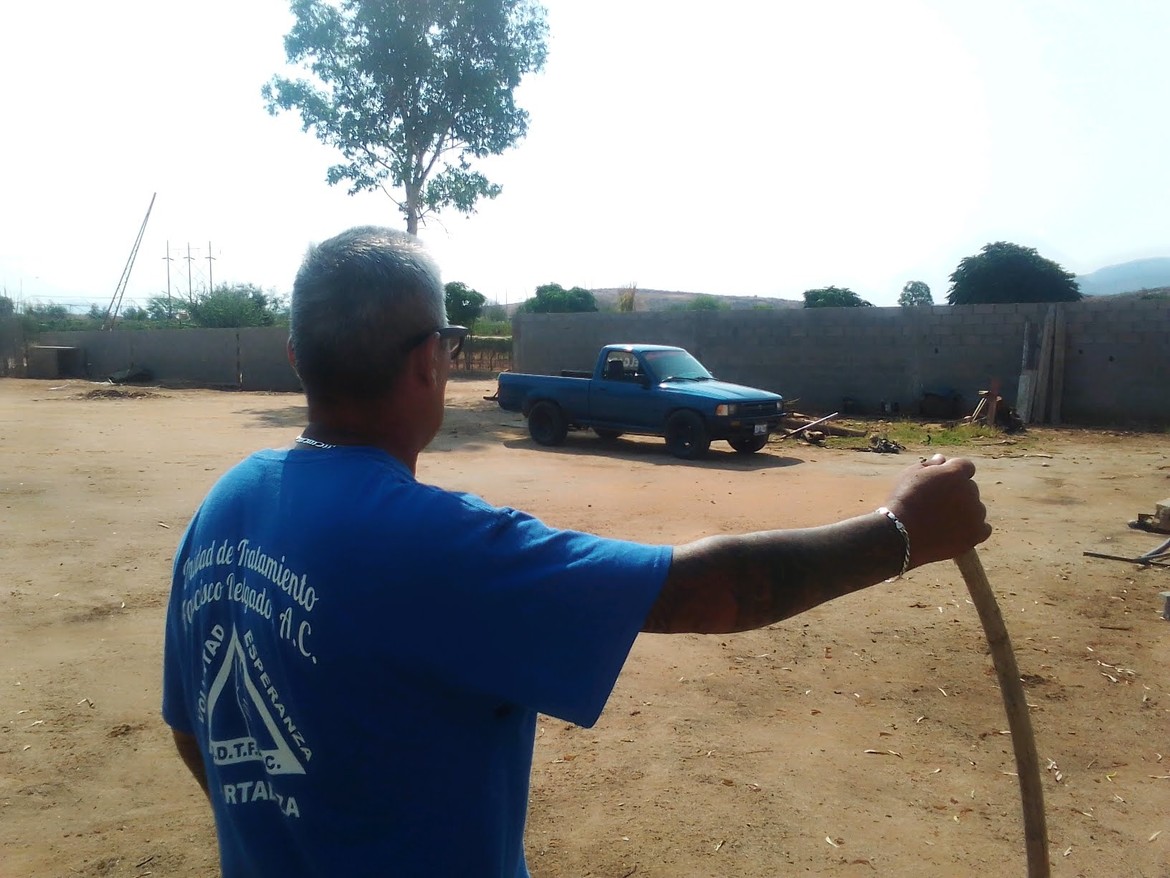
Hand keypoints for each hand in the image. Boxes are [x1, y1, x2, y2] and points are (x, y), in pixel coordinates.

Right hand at [882, 454, 990, 568]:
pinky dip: (973, 529)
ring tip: (941, 522)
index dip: (954, 474)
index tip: (941, 484)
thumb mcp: (910, 475)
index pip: (966, 467)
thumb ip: (930, 465)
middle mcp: (970, 490)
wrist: (900, 533)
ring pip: (976, 509)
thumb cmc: (902, 501)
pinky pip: (984, 529)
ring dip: (965, 512)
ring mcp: (976, 513)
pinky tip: (957, 532)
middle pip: (970, 488)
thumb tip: (942, 459)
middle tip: (936, 505)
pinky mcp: (976, 534)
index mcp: (955, 472)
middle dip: (957, 494)